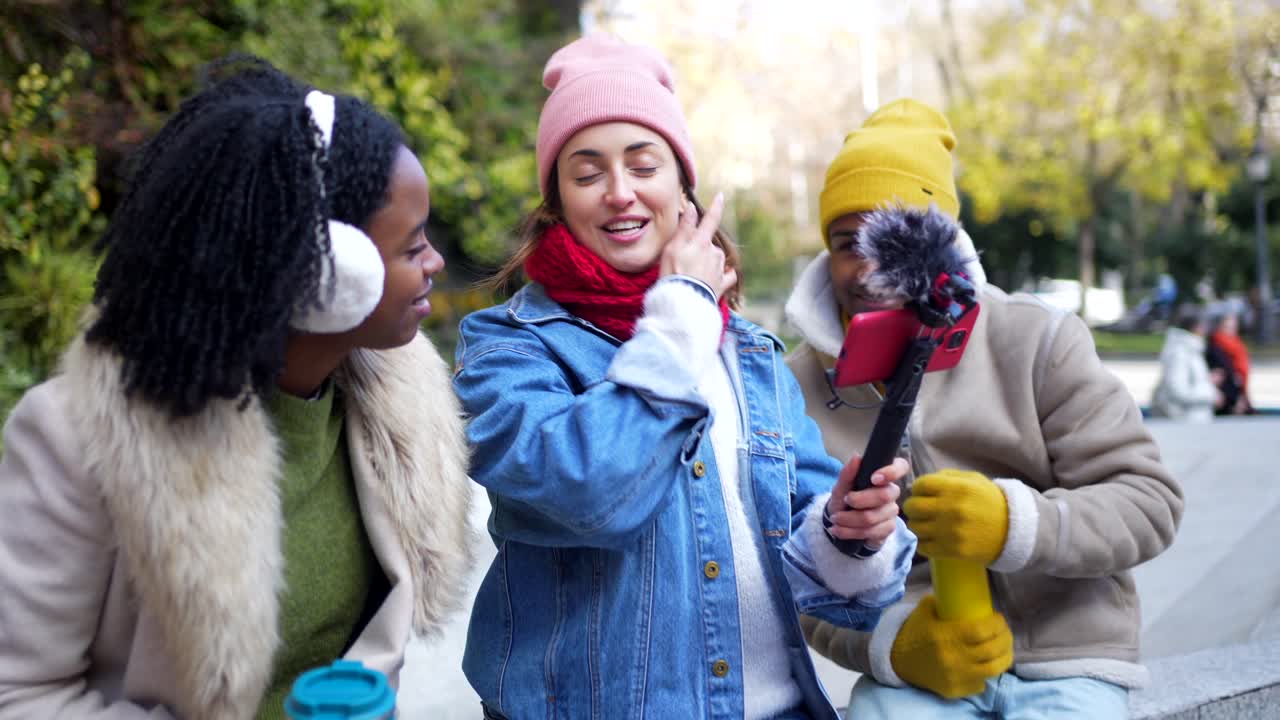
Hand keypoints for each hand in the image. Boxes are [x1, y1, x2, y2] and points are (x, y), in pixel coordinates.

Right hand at [659, 193, 736, 299]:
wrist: (682, 303)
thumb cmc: (673, 274)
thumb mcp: (673, 248)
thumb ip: (684, 228)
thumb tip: (692, 208)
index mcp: (702, 242)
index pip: (711, 220)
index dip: (716, 207)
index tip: (720, 196)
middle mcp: (714, 253)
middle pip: (709, 243)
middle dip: (699, 247)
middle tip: (683, 260)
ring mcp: (719, 270)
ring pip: (716, 259)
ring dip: (707, 262)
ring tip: (691, 274)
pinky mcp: (722, 285)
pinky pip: (727, 276)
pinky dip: (723, 275)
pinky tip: (716, 279)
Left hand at [825, 454, 906, 547]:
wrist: (841, 521)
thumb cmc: (845, 498)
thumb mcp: (841, 486)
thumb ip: (848, 473)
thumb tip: (856, 457)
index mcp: (883, 476)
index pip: (901, 467)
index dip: (892, 471)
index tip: (874, 478)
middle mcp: (891, 492)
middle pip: (884, 496)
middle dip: (859, 500)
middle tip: (845, 500)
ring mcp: (891, 512)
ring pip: (873, 517)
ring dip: (849, 519)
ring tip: (835, 519)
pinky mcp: (887, 529)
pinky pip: (871, 532)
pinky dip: (850, 531)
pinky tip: (839, 530)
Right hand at [890, 595, 1013, 698]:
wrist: (897, 660)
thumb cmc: (915, 631)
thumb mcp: (926, 610)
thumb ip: (944, 600)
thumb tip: (965, 592)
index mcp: (944, 636)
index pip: (981, 631)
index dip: (997, 625)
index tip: (998, 618)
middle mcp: (952, 658)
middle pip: (992, 650)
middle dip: (1005, 638)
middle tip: (1004, 631)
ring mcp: (955, 677)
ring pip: (993, 669)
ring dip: (1004, 657)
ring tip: (1004, 648)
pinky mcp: (955, 691)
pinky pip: (981, 683)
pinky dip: (987, 673)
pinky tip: (987, 664)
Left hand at [904, 469, 1007, 564]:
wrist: (1013, 529)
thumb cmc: (990, 501)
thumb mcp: (973, 480)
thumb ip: (947, 477)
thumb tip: (922, 484)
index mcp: (955, 488)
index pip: (920, 485)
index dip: (918, 488)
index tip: (922, 492)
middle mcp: (950, 509)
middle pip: (913, 506)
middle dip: (913, 506)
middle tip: (920, 509)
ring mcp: (950, 531)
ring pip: (915, 527)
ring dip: (917, 524)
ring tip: (925, 524)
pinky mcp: (952, 550)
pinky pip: (923, 546)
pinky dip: (923, 542)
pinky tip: (931, 537)